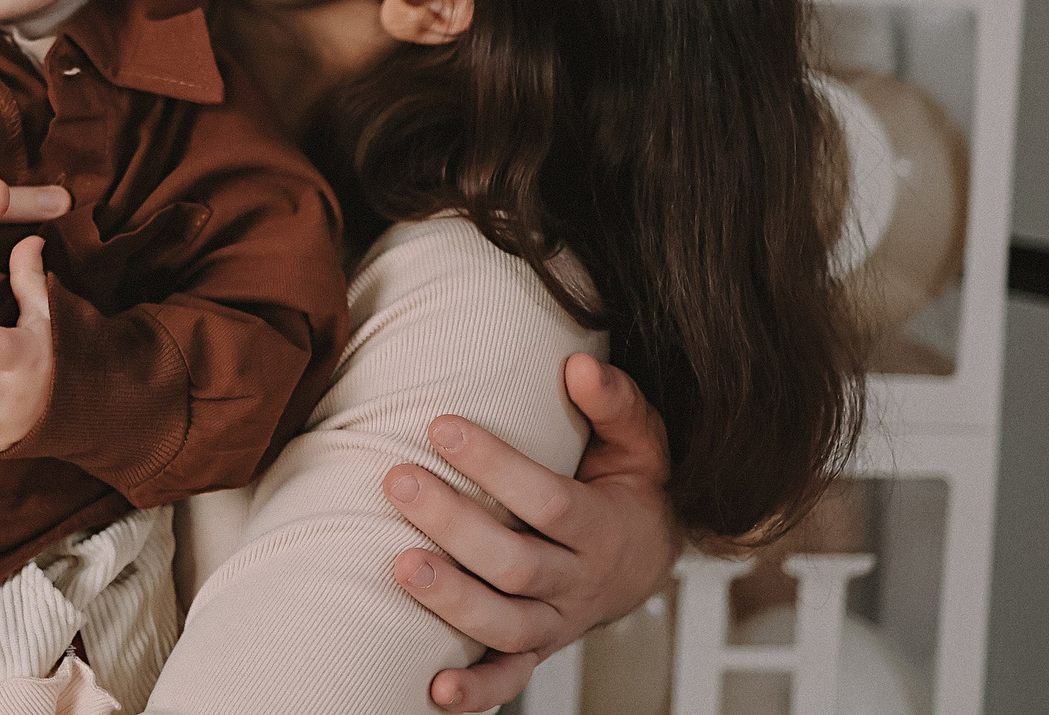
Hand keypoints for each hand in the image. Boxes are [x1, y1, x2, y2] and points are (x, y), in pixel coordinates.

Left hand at [385, 353, 680, 711]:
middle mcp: (582, 583)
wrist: (650, 556)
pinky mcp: (537, 649)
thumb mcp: (640, 440)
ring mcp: (557, 623)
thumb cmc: (630, 484)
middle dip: (454, 524)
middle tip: (398, 481)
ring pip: (505, 625)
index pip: (549, 501)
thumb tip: (581, 365)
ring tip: (400, 565)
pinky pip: (509, 679)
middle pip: (516, 564)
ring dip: (451, 601)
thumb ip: (616, 402)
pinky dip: (475, 692)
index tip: (441, 426)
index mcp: (606, 529)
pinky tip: (432, 690)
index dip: (496, 466)